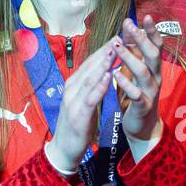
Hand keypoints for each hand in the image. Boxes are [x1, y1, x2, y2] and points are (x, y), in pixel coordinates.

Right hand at [43, 39, 120, 174]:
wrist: (64, 150)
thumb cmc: (77, 125)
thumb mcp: (84, 101)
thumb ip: (91, 86)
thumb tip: (104, 69)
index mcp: (74, 84)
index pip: (91, 62)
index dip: (105, 48)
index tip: (120, 35)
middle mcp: (71, 89)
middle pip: (91, 65)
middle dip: (106, 50)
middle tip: (122, 35)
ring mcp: (73, 101)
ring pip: (90, 78)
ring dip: (103, 63)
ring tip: (116, 49)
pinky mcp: (78, 115)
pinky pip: (90, 97)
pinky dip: (100, 85)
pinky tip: (109, 76)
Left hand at [113, 15, 163, 141]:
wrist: (143, 127)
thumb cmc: (138, 96)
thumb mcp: (138, 73)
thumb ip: (135, 53)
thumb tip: (130, 28)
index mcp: (154, 69)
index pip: (156, 46)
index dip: (152, 31)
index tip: (146, 16)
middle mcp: (156, 78)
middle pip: (153, 55)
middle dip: (142, 39)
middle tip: (130, 25)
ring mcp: (150, 93)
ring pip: (144, 72)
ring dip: (130, 58)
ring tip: (116, 46)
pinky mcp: (143, 107)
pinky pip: (136, 95)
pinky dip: (126, 84)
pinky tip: (115, 75)